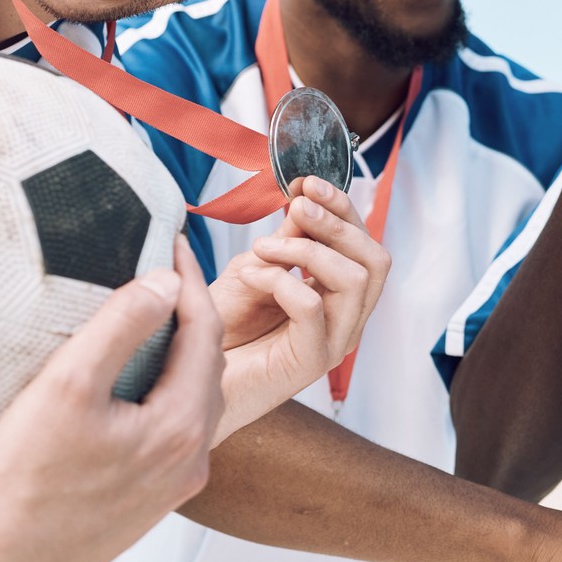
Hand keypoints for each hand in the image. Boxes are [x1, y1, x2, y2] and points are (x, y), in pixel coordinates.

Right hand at [0, 240, 224, 561]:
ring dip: (182, 356)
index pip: (205, 331)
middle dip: (192, 314)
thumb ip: (120, 326)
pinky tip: (134, 382)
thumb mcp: (67, 386)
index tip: (171, 239)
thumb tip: (163, 281)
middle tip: (164, 270)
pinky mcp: (146, 504)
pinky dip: (165, 394)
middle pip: (207, 366)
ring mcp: (173, 486)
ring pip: (193, 402)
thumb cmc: (22, 481)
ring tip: (153, 316)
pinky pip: (171, 432)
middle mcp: (191, 459)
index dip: (189, 279)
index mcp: (182, 427)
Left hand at [211, 176, 390, 442]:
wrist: (186, 378)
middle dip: (337, 222)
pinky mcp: (309, 361)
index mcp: (339, 298)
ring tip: (263, 247)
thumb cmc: (219, 329)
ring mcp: (333, 343)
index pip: (366, 245)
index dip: (344, 208)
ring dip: (307, 249)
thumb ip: (287, 240)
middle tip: (297, 206)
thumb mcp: (255, 268)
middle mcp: (346, 320)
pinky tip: (249, 276)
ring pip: (354, 279)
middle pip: (375, 259)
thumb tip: (304, 198)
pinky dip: (280, 279)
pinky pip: (313, 307)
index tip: (307, 182)